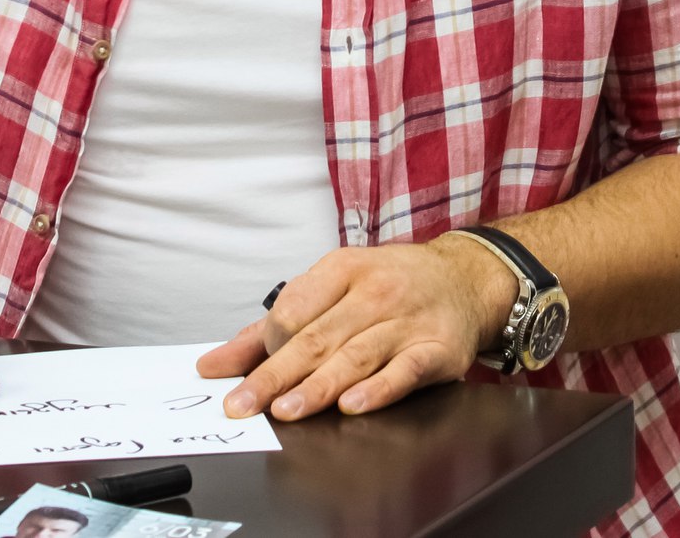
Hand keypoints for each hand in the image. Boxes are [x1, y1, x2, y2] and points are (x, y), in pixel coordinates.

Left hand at [196, 239, 515, 421]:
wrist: (466, 278)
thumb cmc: (390, 285)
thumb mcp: (332, 287)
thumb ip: (270, 329)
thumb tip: (213, 365)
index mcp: (342, 270)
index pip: (292, 310)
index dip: (266, 346)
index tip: (240, 378)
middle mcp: (374, 293)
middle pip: (317, 338)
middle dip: (274, 374)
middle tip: (242, 406)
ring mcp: (407, 321)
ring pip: (356, 355)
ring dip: (319, 386)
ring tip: (286, 410)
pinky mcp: (438, 349)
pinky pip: (406, 371)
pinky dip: (380, 389)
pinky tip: (354, 405)